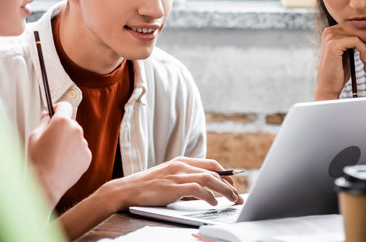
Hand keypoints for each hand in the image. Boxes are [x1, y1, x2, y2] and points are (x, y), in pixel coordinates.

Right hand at [27, 101, 91, 206]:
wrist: (46, 183)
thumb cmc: (38, 160)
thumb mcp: (34, 136)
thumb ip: (43, 122)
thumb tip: (47, 115)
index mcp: (62, 122)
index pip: (65, 106)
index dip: (58, 108)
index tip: (54, 112)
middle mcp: (76, 130)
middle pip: (70, 123)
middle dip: (61, 128)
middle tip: (50, 140)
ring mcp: (83, 143)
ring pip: (76, 137)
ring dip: (68, 141)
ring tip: (55, 155)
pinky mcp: (87, 156)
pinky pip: (80, 149)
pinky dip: (73, 153)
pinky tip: (62, 162)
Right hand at [105, 156, 243, 209]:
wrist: (128, 189)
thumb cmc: (148, 187)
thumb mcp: (170, 179)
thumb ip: (187, 182)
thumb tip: (207, 193)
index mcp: (181, 161)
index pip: (211, 164)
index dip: (226, 174)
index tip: (234, 184)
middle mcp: (182, 165)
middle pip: (214, 171)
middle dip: (229, 184)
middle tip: (237, 195)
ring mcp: (178, 175)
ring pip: (210, 179)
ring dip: (224, 190)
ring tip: (232, 199)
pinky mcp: (174, 187)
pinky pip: (198, 189)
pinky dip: (209, 196)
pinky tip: (213, 203)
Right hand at [314, 25, 365, 99]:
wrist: (328, 87)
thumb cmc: (339, 72)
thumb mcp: (348, 54)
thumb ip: (354, 42)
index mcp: (331, 32)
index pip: (355, 28)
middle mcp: (329, 31)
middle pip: (358, 32)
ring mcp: (330, 37)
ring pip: (360, 37)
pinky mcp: (334, 44)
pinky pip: (357, 41)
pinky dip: (364, 52)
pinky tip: (364, 62)